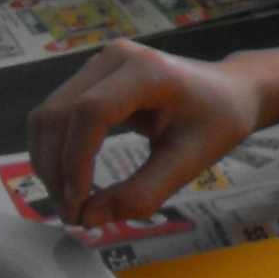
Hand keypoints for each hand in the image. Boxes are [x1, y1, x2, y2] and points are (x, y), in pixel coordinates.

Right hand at [27, 41, 264, 225]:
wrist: (231, 91)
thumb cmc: (219, 121)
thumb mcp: (190, 161)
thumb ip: (143, 192)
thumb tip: (89, 218)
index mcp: (147, 70)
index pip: (91, 112)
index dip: (76, 162)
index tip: (79, 206)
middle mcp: (114, 58)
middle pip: (59, 115)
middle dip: (57, 170)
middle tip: (72, 215)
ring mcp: (98, 64)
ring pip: (47, 117)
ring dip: (49, 164)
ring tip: (70, 203)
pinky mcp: (89, 78)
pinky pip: (55, 116)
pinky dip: (54, 152)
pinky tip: (70, 182)